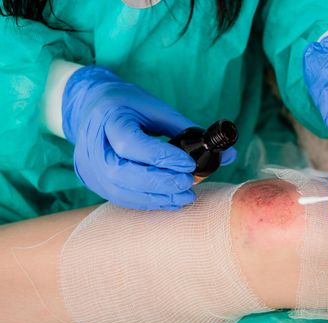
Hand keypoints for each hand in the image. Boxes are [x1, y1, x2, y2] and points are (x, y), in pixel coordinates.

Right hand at [62, 66, 236, 209]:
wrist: (91, 107)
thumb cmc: (127, 105)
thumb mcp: (154, 108)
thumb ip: (187, 131)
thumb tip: (227, 153)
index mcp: (108, 118)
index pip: (131, 144)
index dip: (162, 157)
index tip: (189, 164)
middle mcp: (93, 146)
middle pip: (123, 173)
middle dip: (160, 183)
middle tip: (188, 184)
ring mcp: (90, 167)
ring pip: (122, 191)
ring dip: (156, 197)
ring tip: (185, 196)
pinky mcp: (94, 181)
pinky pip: (121, 198)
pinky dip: (147, 201)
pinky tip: (169, 200)